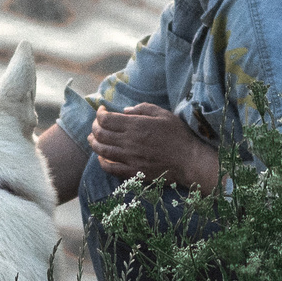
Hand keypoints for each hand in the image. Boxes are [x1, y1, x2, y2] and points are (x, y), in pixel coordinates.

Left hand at [90, 102, 219, 193]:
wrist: (188, 161)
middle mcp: (129, 141)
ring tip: (93, 138)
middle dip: (94, 127)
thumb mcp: (163, 114)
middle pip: (100, 134)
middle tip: (96, 124)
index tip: (101, 111)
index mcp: (136, 125)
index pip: (105, 119)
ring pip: (101, 150)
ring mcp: (129, 158)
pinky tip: (101, 158)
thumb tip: (124, 111)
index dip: (99, 114)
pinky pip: (110, 168)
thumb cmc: (178, 135)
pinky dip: (102, 162)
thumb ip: (143, 108)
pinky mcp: (133, 172)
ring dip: (93, 143)